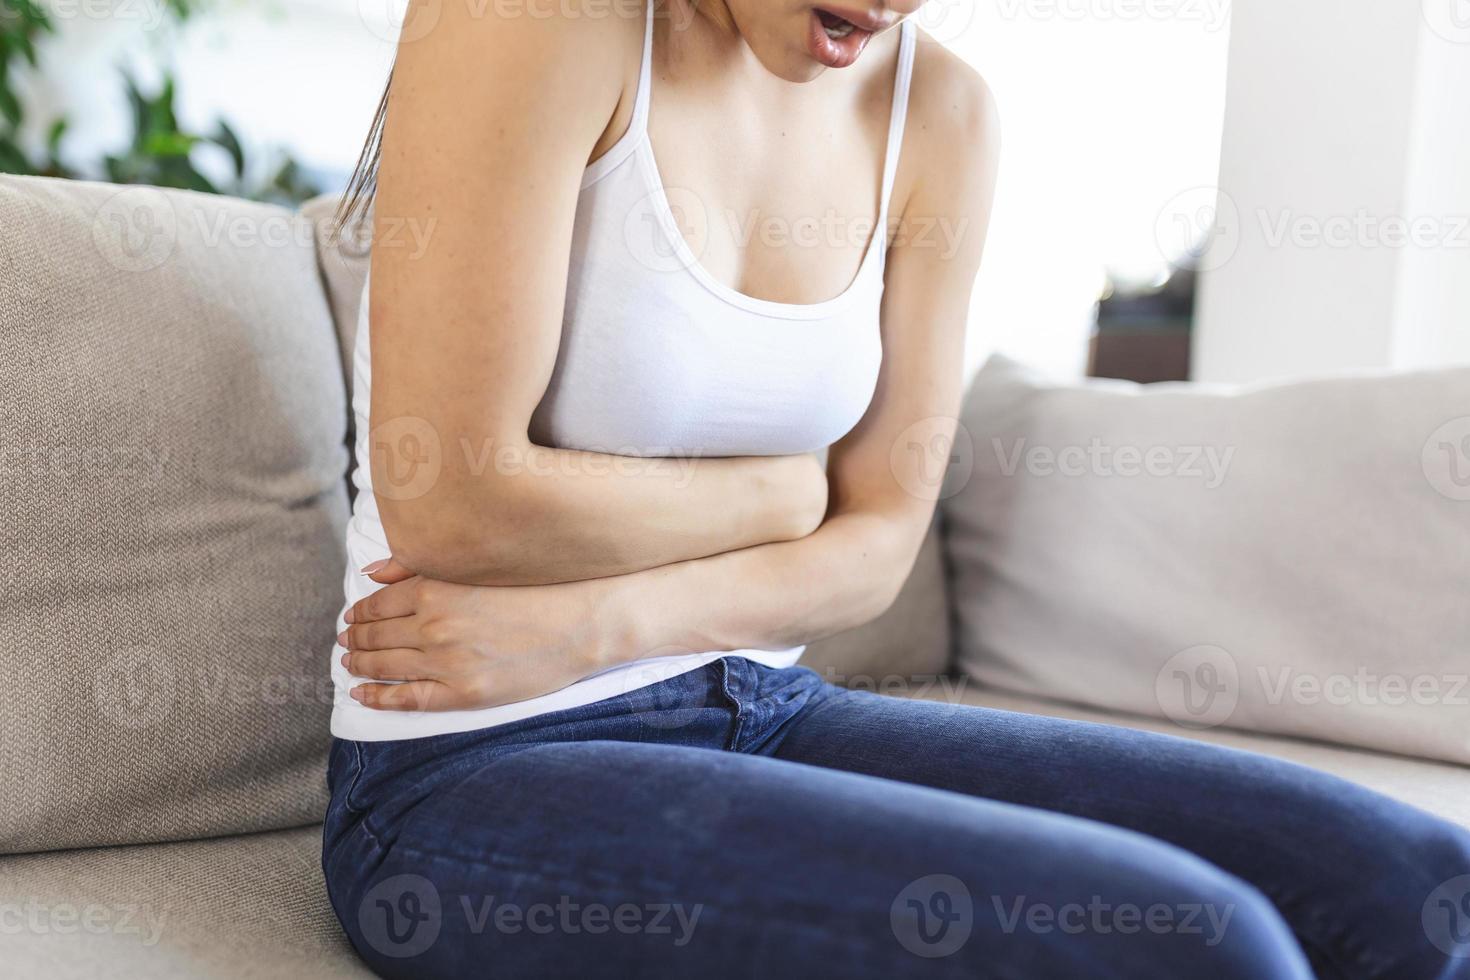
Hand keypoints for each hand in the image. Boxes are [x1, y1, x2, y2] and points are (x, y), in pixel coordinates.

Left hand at [338, 558, 623, 711]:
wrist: (582, 623)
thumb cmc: (536, 588)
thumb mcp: (476, 566)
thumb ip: (420, 566)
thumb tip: (372, 572)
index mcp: (434, 591)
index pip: (378, 604)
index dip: (360, 613)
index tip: (353, 617)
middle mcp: (433, 626)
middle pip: (375, 636)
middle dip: (355, 639)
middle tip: (346, 641)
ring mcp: (447, 662)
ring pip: (384, 666)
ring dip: (360, 665)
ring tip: (350, 664)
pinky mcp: (464, 693)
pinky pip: (408, 699)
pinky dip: (379, 697)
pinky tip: (363, 694)